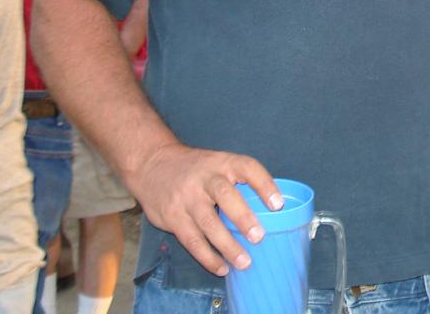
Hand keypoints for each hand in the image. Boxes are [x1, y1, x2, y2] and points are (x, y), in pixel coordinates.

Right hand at [127, 142, 280, 275]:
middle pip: (225, 195)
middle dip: (243, 217)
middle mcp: (204, 178)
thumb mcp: (216, 163)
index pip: (247, 168)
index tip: (278, 204)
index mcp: (221, 162)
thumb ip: (236, 181)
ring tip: (244, 262)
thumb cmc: (195, 168)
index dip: (264, 185)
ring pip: (207, 223)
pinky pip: (192, 240)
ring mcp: (187, 198)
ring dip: (227, 245)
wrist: (151, 163)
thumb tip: (268, 208)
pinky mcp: (172, 217)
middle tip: (259, 237)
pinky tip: (222, 267)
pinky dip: (208, 257)